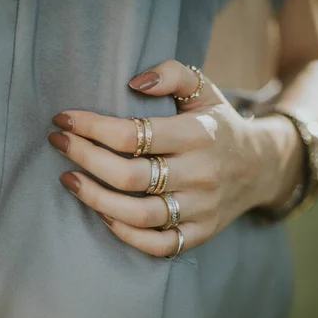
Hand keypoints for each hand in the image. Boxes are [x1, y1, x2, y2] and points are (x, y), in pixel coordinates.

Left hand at [48, 60, 290, 256]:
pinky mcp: (200, 233)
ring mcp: (201, 208)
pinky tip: (102, 214)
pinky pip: (158, 244)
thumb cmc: (218, 125)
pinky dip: (125, 234)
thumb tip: (134, 81)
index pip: (133, 134)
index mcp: (198, 135)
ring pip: (139, 214)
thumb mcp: (204, 89)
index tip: (63, 118)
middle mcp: (201, 174)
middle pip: (130, 176)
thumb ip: (173, 73)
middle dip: (84, 159)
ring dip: (95, 199)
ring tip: (67, 180)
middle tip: (57, 143)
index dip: (91, 127)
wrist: (260, 167)